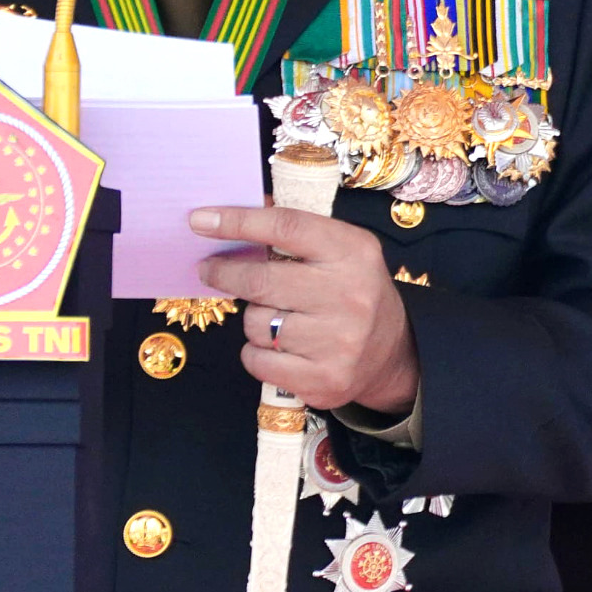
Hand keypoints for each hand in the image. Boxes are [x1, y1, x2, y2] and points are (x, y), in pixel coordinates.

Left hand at [189, 206, 418, 414]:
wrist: (392, 354)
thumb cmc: (352, 291)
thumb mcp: (340, 250)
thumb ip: (294, 230)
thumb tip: (233, 211)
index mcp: (353, 252)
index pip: (285, 227)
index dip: (237, 222)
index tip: (200, 220)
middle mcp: (349, 295)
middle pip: (261, 280)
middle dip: (225, 273)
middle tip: (209, 269)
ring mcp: (338, 342)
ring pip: (256, 324)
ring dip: (252, 319)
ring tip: (273, 317)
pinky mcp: (324, 380)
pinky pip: (258, 361)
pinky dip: (256, 353)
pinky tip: (276, 348)